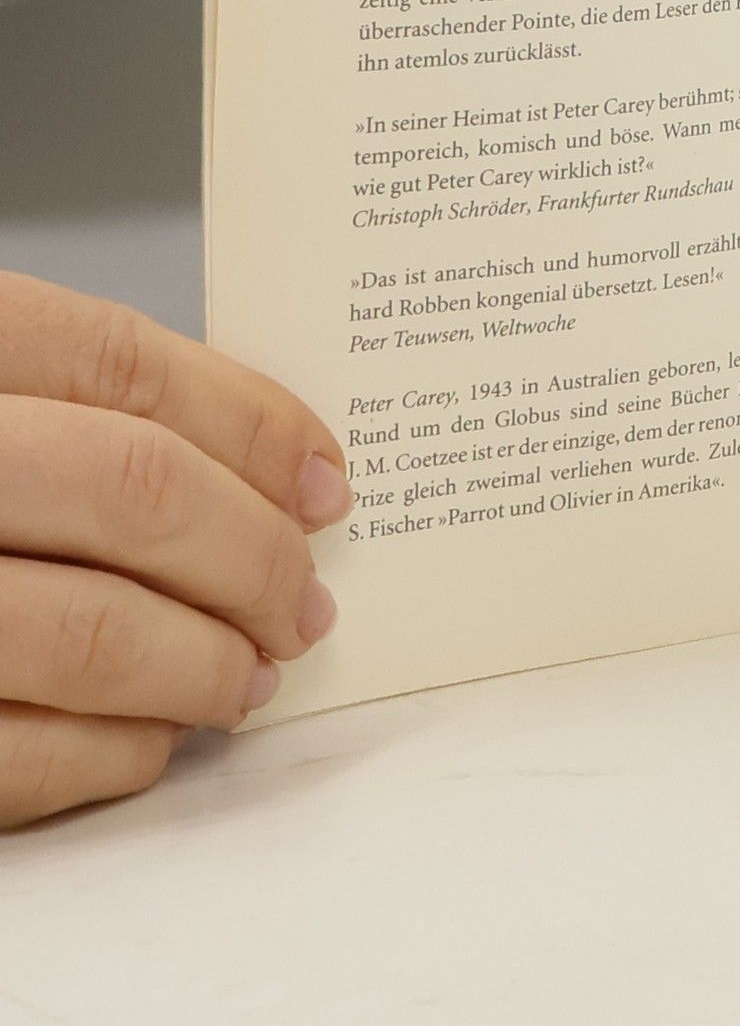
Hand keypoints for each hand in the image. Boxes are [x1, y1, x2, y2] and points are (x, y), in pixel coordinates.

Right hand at [0, 273, 351, 827]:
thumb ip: (66, 406)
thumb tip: (262, 465)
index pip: (124, 366)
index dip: (251, 423)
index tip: (326, 477)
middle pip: (135, 492)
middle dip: (254, 554)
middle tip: (306, 596)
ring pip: (90, 631)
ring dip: (203, 664)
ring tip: (251, 672)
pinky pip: (14, 755)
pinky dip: (111, 753)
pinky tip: (152, 740)